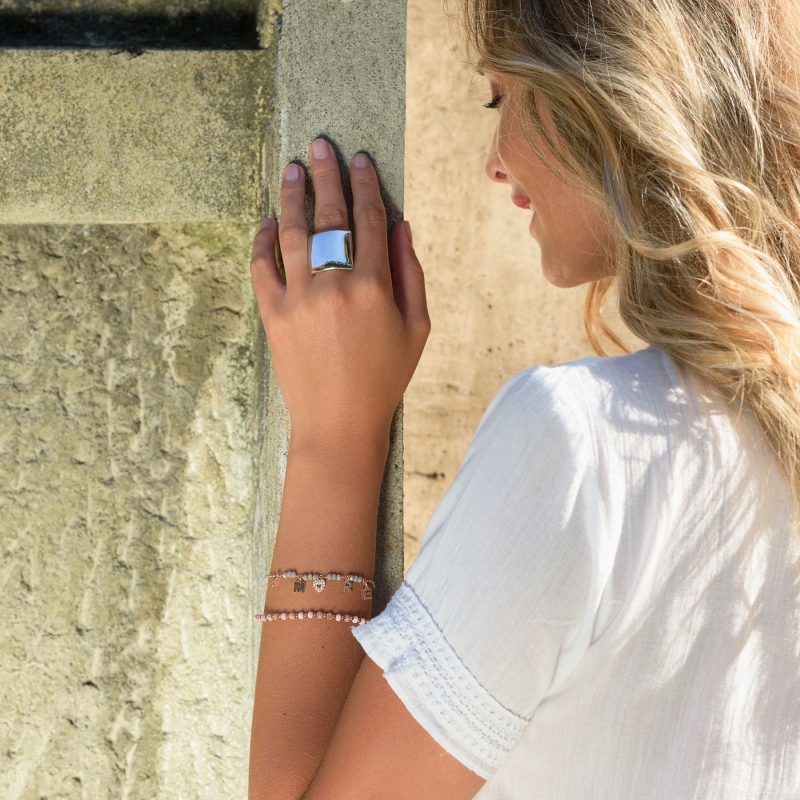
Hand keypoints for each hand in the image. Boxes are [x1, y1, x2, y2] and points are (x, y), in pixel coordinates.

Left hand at [250, 139, 429, 449]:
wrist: (338, 422)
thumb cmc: (385, 378)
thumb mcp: (416, 328)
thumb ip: (412, 274)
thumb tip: (401, 225)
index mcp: (374, 287)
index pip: (370, 220)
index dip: (366, 185)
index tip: (360, 159)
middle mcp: (334, 285)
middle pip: (330, 216)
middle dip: (327, 175)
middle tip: (321, 145)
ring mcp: (298, 298)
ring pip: (293, 232)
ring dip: (293, 195)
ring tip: (293, 168)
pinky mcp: (272, 314)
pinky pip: (262, 266)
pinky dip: (264, 240)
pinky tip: (269, 221)